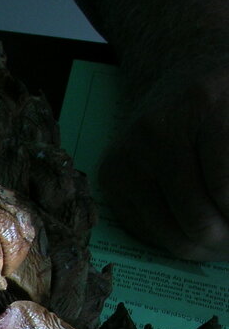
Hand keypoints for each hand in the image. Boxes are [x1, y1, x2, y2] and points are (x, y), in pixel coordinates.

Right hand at [99, 64, 228, 260]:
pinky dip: (175, 239)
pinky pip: (147, 232)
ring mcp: (128, 155)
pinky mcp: (110, 176)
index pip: (227, 189)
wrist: (182, 78)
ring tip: (222, 243)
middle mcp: (158, 129)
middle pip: (199, 219)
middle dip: (226, 241)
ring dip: (203, 249)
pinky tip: (192, 226)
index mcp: (206, 103)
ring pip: (172, 234)